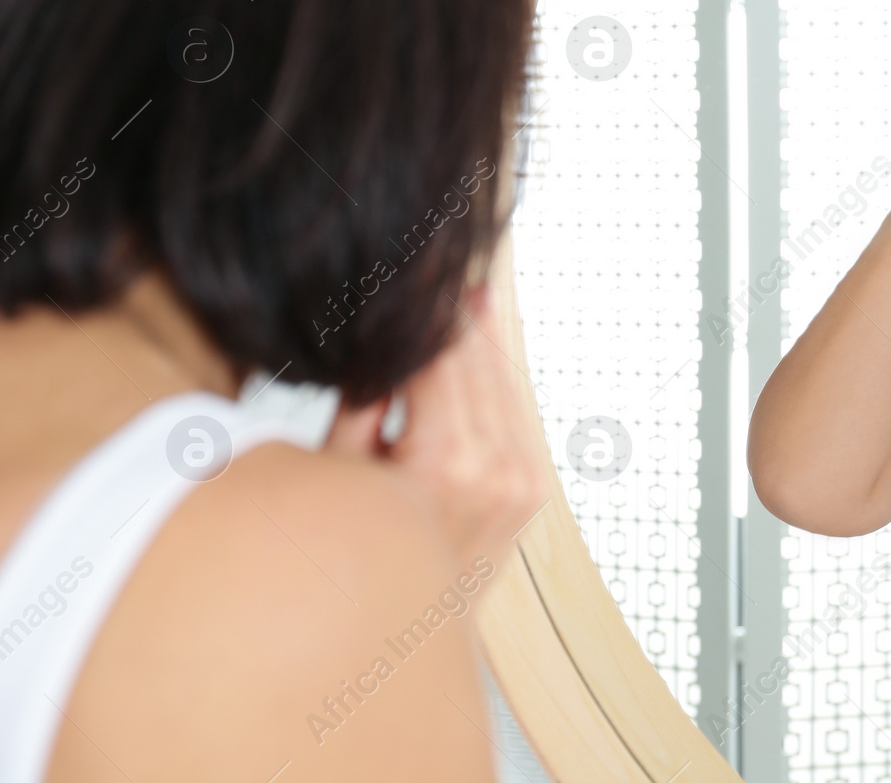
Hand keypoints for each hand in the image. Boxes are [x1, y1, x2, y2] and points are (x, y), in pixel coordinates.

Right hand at [323, 283, 551, 571]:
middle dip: (457, 315)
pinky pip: (516, 412)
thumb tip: (392, 333)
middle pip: (478, 362)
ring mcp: (524, 481)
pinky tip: (480, 344)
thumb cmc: (351, 554)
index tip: (422, 263)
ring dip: (481, 340)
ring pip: (503, 382)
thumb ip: (368, 396)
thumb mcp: (340, 467)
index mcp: (448, 460)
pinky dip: (497, 379)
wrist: (398, 644)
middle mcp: (499, 469)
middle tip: (446, 262)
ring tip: (466, 292)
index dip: (429, 307)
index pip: (441, 356)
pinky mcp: (533, 490)